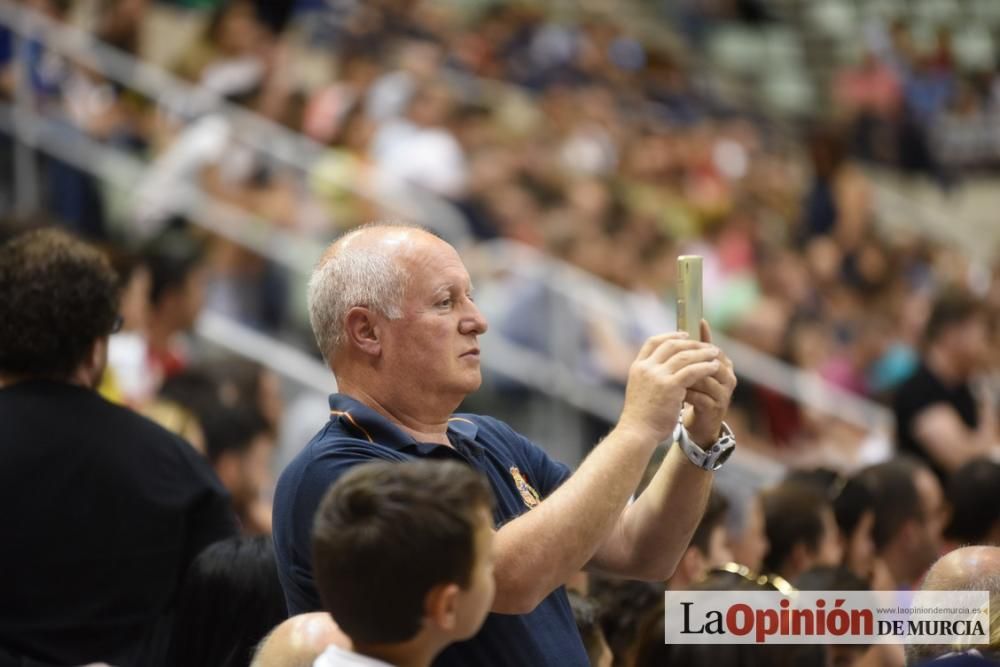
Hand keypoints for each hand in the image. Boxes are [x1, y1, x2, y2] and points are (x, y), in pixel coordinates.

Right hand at [618, 331, 721, 445]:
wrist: (636, 432)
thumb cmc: (640, 417)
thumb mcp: (640, 390)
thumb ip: (650, 378)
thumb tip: (666, 372)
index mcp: (637, 367)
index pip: (653, 342)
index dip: (670, 335)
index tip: (684, 334)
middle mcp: (646, 368)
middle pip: (671, 345)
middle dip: (690, 342)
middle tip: (705, 344)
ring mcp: (657, 376)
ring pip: (684, 356)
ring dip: (702, 352)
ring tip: (715, 353)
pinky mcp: (670, 386)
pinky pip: (692, 371)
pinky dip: (705, 366)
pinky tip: (714, 367)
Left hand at [683, 320, 736, 447]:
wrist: (698, 423)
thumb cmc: (697, 391)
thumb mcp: (696, 368)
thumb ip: (698, 348)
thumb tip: (701, 320)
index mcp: (726, 365)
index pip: (713, 349)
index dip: (697, 344)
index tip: (682, 339)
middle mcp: (729, 378)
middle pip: (710, 363)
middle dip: (690, 360)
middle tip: (671, 358)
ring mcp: (724, 394)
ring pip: (704, 379)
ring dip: (685, 376)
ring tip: (669, 375)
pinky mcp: (715, 409)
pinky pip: (699, 397)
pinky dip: (685, 393)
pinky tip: (673, 391)